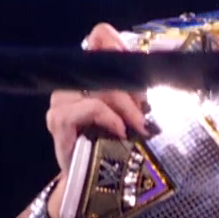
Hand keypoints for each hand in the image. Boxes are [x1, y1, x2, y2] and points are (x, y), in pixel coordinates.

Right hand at [44, 24, 149, 172]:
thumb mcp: (130, 110)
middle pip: (106, 65)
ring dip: (127, 107)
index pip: (99, 36)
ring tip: (139, 127)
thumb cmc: (113, 143)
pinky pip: (91, 106)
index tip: (139, 69)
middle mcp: (70, 81)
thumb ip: (136, 89)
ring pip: (102, 88)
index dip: (119, 44)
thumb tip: (161, 73)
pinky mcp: (58, 120)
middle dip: (134, 88)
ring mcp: (60, 100)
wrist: (92, 181)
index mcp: (87, 73)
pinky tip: (119, 131)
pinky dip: (110, 117)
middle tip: (145, 113)